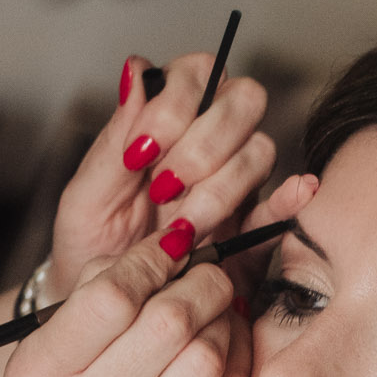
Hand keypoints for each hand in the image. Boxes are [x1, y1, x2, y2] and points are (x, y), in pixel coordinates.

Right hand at [0, 227, 251, 376]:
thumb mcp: (29, 374)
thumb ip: (81, 313)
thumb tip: (146, 255)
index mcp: (42, 375)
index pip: (112, 293)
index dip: (152, 258)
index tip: (168, 249)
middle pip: (170, 319)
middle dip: (202, 280)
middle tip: (207, 272)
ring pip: (207, 358)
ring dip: (226, 320)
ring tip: (220, 309)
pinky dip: (238, 363)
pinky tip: (229, 350)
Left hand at [46, 55, 275, 299]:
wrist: (108, 307)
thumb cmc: (92, 242)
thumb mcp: (87, 193)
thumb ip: (115, 134)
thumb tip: (135, 70)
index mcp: (166, 119)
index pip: (197, 72)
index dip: (175, 105)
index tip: (139, 152)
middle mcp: (208, 140)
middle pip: (242, 100)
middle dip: (203, 145)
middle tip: (164, 188)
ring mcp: (236, 179)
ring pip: (260, 151)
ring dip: (219, 190)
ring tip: (179, 230)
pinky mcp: (253, 224)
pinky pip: (283, 204)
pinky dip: (288, 199)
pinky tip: (289, 198)